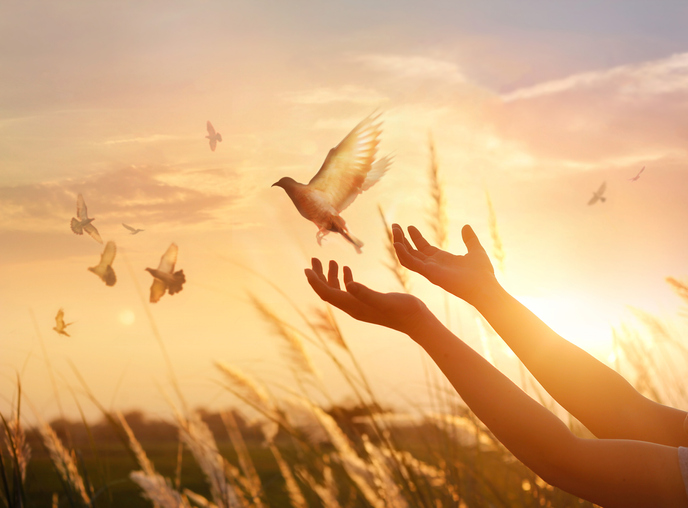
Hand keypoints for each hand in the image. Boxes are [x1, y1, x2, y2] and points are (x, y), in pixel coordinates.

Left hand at [305, 258, 429, 335]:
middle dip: (319, 276)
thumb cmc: (404, 310)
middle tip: (314, 258)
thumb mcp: (384, 300)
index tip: (307, 268)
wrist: (417, 321)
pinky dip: (345, 279)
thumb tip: (347, 284)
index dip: (315, 282)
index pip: (327, 294)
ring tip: (330, 260)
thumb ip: (365, 293)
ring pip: (338, 290)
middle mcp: (353, 307)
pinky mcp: (367, 303)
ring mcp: (360, 306)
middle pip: (328, 292)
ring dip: (331, 276)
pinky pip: (350, 291)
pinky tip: (346, 268)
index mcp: (354, 307)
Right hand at [392, 224, 496, 305]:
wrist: (485, 286)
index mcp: (442, 260)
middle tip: (394, 226)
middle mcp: (432, 265)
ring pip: (407, 256)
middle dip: (402, 239)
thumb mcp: (476, 250)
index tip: (409, 226)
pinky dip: (402, 254)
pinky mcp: (429, 273)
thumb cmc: (482, 273)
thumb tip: (466, 227)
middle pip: (412, 251)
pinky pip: (411, 263)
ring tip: (394, 230)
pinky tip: (397, 244)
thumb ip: (470, 239)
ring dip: (399, 243)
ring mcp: (429, 270)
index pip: (423, 248)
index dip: (415, 237)